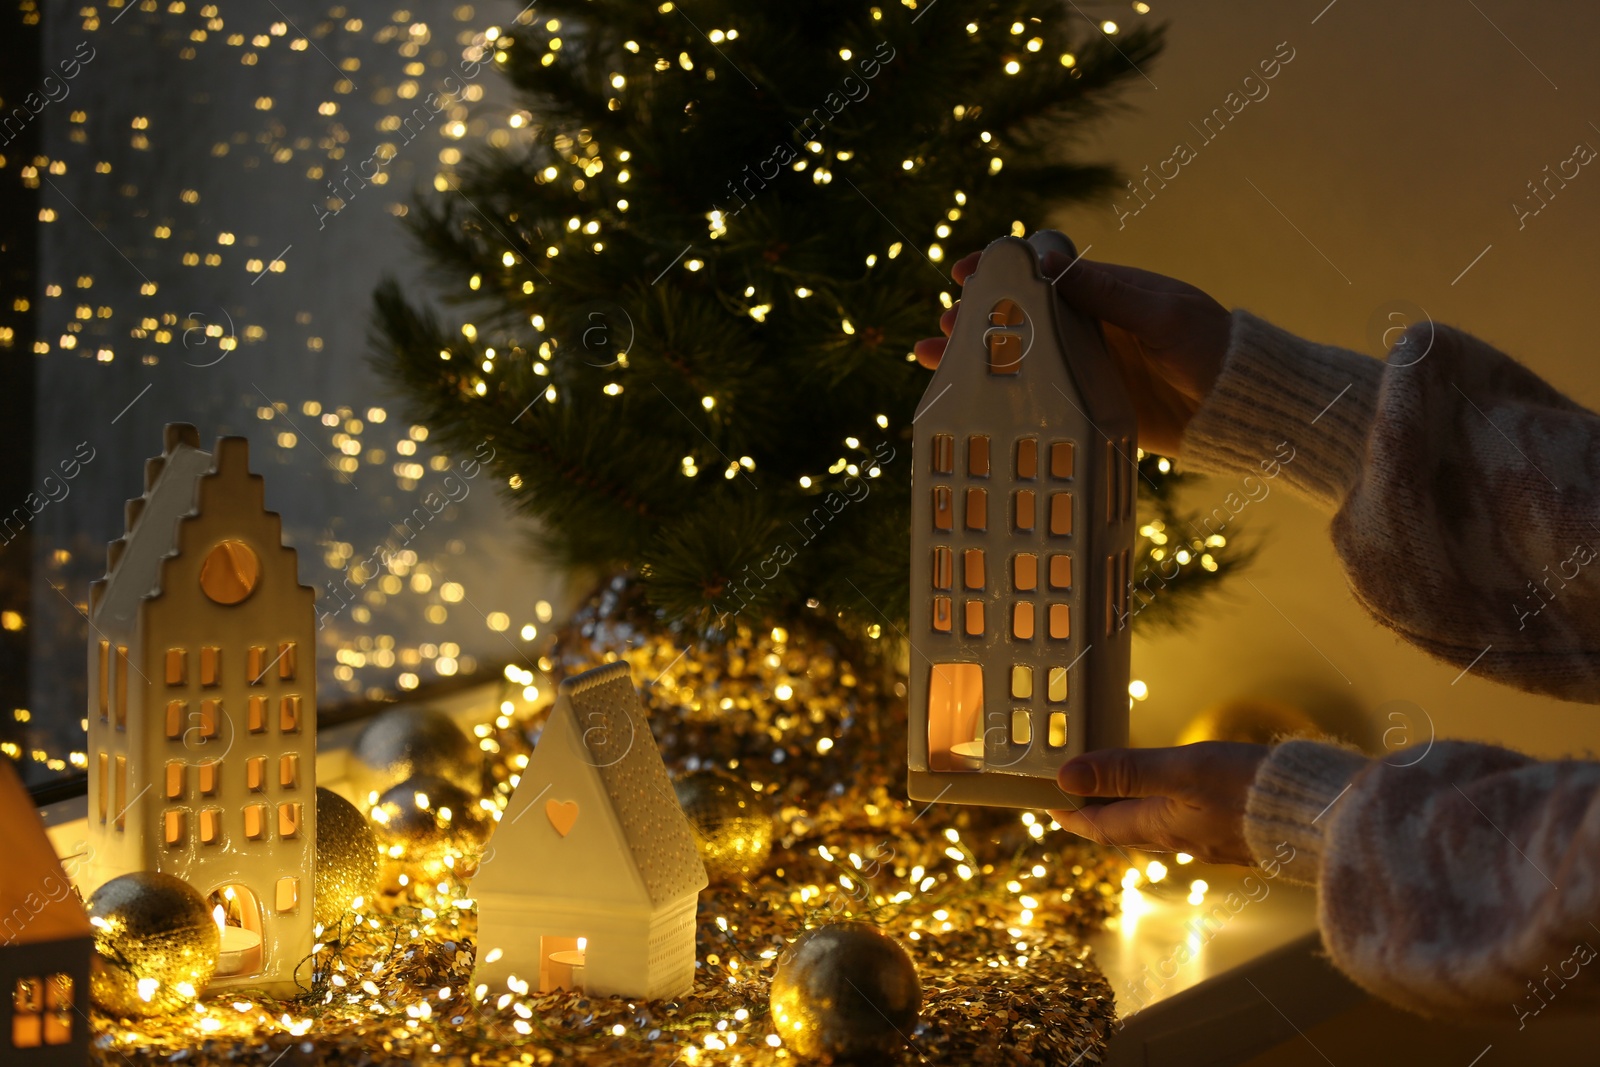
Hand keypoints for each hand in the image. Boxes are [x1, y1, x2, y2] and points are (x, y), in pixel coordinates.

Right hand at [912, 252, 1233, 456]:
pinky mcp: (1084, 404)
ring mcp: (1083, 366)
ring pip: (1015, 353)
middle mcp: (1087, 325)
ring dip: (973, 352)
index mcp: (1104, 291)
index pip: (1039, 269)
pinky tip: (963, 400)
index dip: (1000, 268)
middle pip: (1016, 312)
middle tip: (946, 322)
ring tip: (930, 355)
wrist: (1242, 409)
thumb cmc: (1210, 348)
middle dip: (976, 314)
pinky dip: (996, 394)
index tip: (964, 271)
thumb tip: (1043, 261)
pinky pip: (1032, 396)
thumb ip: (1104, 289)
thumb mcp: (1160, 314)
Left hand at [1045, 742, 1268, 865]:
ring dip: (1133, 807)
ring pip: (1159, 825)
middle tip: (1077, 791)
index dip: (1072, 814)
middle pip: (1127, 828)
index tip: (1048, 802)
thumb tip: (1066, 775)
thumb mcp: (1183, 770)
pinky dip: (1168, 806)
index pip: (1102, 826)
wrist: (1326, 816)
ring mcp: (1214, 839)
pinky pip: (1190, 822)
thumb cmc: (1251, 790)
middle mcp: (1184, 840)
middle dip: (1099, 811)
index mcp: (1163, 827)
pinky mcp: (1240, 833)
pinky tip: (1179, 790)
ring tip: (1120, 784)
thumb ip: (1127, 770)